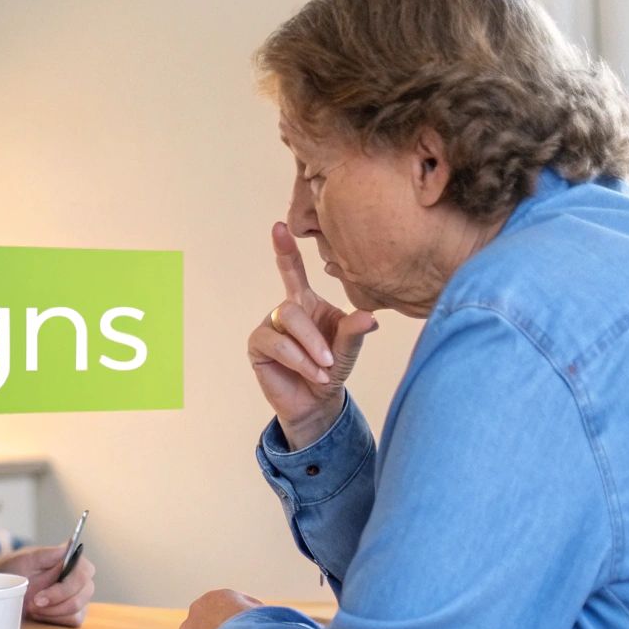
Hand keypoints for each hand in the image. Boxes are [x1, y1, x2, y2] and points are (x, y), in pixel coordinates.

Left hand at [0, 543, 95, 626]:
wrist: (1, 589)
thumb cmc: (11, 571)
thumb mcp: (21, 561)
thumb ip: (43, 555)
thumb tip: (66, 550)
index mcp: (69, 558)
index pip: (84, 571)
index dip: (67, 586)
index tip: (41, 597)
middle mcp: (78, 576)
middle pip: (85, 592)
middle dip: (57, 602)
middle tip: (33, 604)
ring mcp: (78, 594)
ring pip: (78, 608)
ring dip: (52, 612)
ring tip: (32, 607)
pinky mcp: (74, 611)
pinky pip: (73, 620)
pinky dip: (54, 619)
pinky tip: (39, 612)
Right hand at [249, 222, 377, 448]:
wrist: (316, 403)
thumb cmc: (330, 369)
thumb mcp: (347, 350)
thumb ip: (354, 331)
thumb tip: (370, 318)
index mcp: (307, 302)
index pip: (292, 271)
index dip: (284, 249)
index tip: (278, 225)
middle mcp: (285, 310)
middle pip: (293, 307)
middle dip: (313, 336)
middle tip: (331, 361)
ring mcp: (269, 327)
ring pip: (285, 322)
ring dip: (308, 349)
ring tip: (324, 369)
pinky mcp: (258, 346)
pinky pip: (276, 345)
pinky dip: (298, 361)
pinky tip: (312, 374)